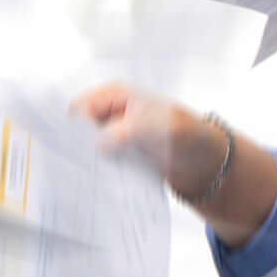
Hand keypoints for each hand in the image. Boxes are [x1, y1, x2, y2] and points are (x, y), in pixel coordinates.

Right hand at [70, 81, 221, 201]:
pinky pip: (97, 161)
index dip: (74, 127)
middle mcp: (109, 112)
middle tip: (79, 166)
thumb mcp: (158, 126)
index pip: (80, 107)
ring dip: (87, 160)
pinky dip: (98, 170)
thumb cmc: (186, 132)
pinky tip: (100, 182)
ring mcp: (111, 134)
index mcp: (114, 95)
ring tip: (88, 177)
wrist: (202, 160)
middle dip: (77, 146)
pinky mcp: (116, 154)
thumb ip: (130, 130)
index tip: (77, 149)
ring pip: (85, 147)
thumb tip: (100, 143)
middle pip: (78, 128)